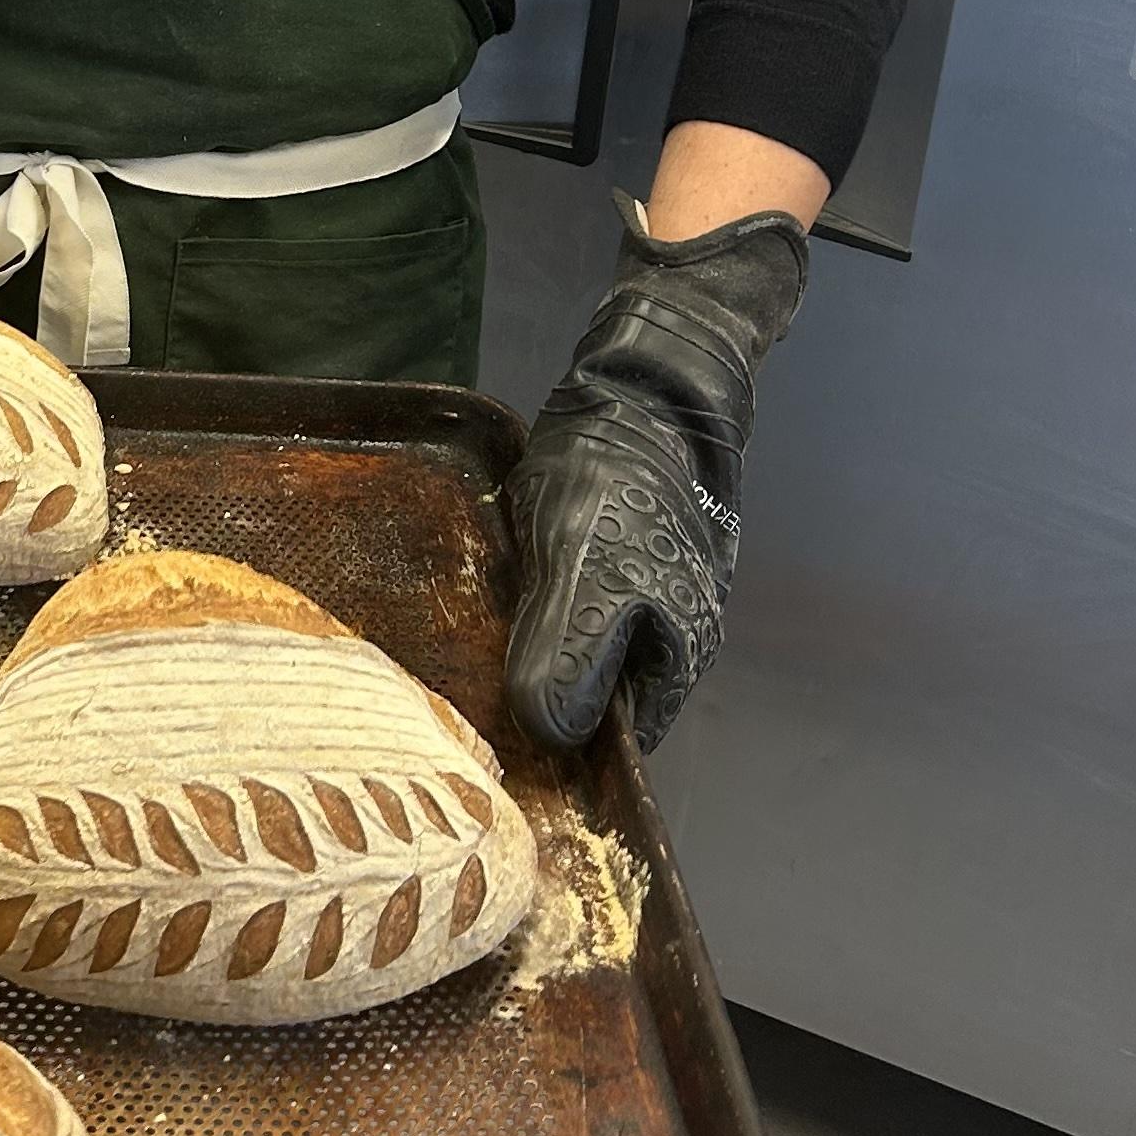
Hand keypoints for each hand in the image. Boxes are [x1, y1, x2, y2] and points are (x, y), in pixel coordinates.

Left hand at [502, 196, 810, 753]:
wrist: (645, 385)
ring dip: (531, 654)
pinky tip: (497, 592)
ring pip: (581, 652)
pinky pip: (574, 605)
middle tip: (464, 698)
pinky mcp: (622, 559)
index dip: (555, 750)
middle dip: (538, 703)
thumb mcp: (582, 569)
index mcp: (671, 661)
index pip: (611, 743)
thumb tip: (550, 734)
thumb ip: (567, 653)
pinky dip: (536, 608)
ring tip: (469, 649)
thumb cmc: (617, 480)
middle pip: (596, 701)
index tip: (490, 744)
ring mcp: (649, 597)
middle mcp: (669, 641)